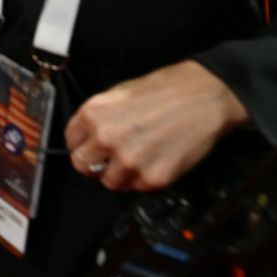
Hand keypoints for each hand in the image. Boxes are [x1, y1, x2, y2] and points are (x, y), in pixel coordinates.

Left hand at [63, 60, 248, 192]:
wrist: (206, 95)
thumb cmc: (166, 88)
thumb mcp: (121, 92)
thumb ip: (100, 116)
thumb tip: (88, 136)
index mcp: (94, 113)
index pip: (71, 142)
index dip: (82, 144)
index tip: (91, 146)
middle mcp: (106, 139)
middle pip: (83, 166)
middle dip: (95, 163)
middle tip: (111, 157)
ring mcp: (129, 161)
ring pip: (109, 182)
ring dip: (119, 174)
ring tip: (138, 157)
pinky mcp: (153, 178)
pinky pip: (137, 187)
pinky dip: (143, 178)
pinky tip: (156, 159)